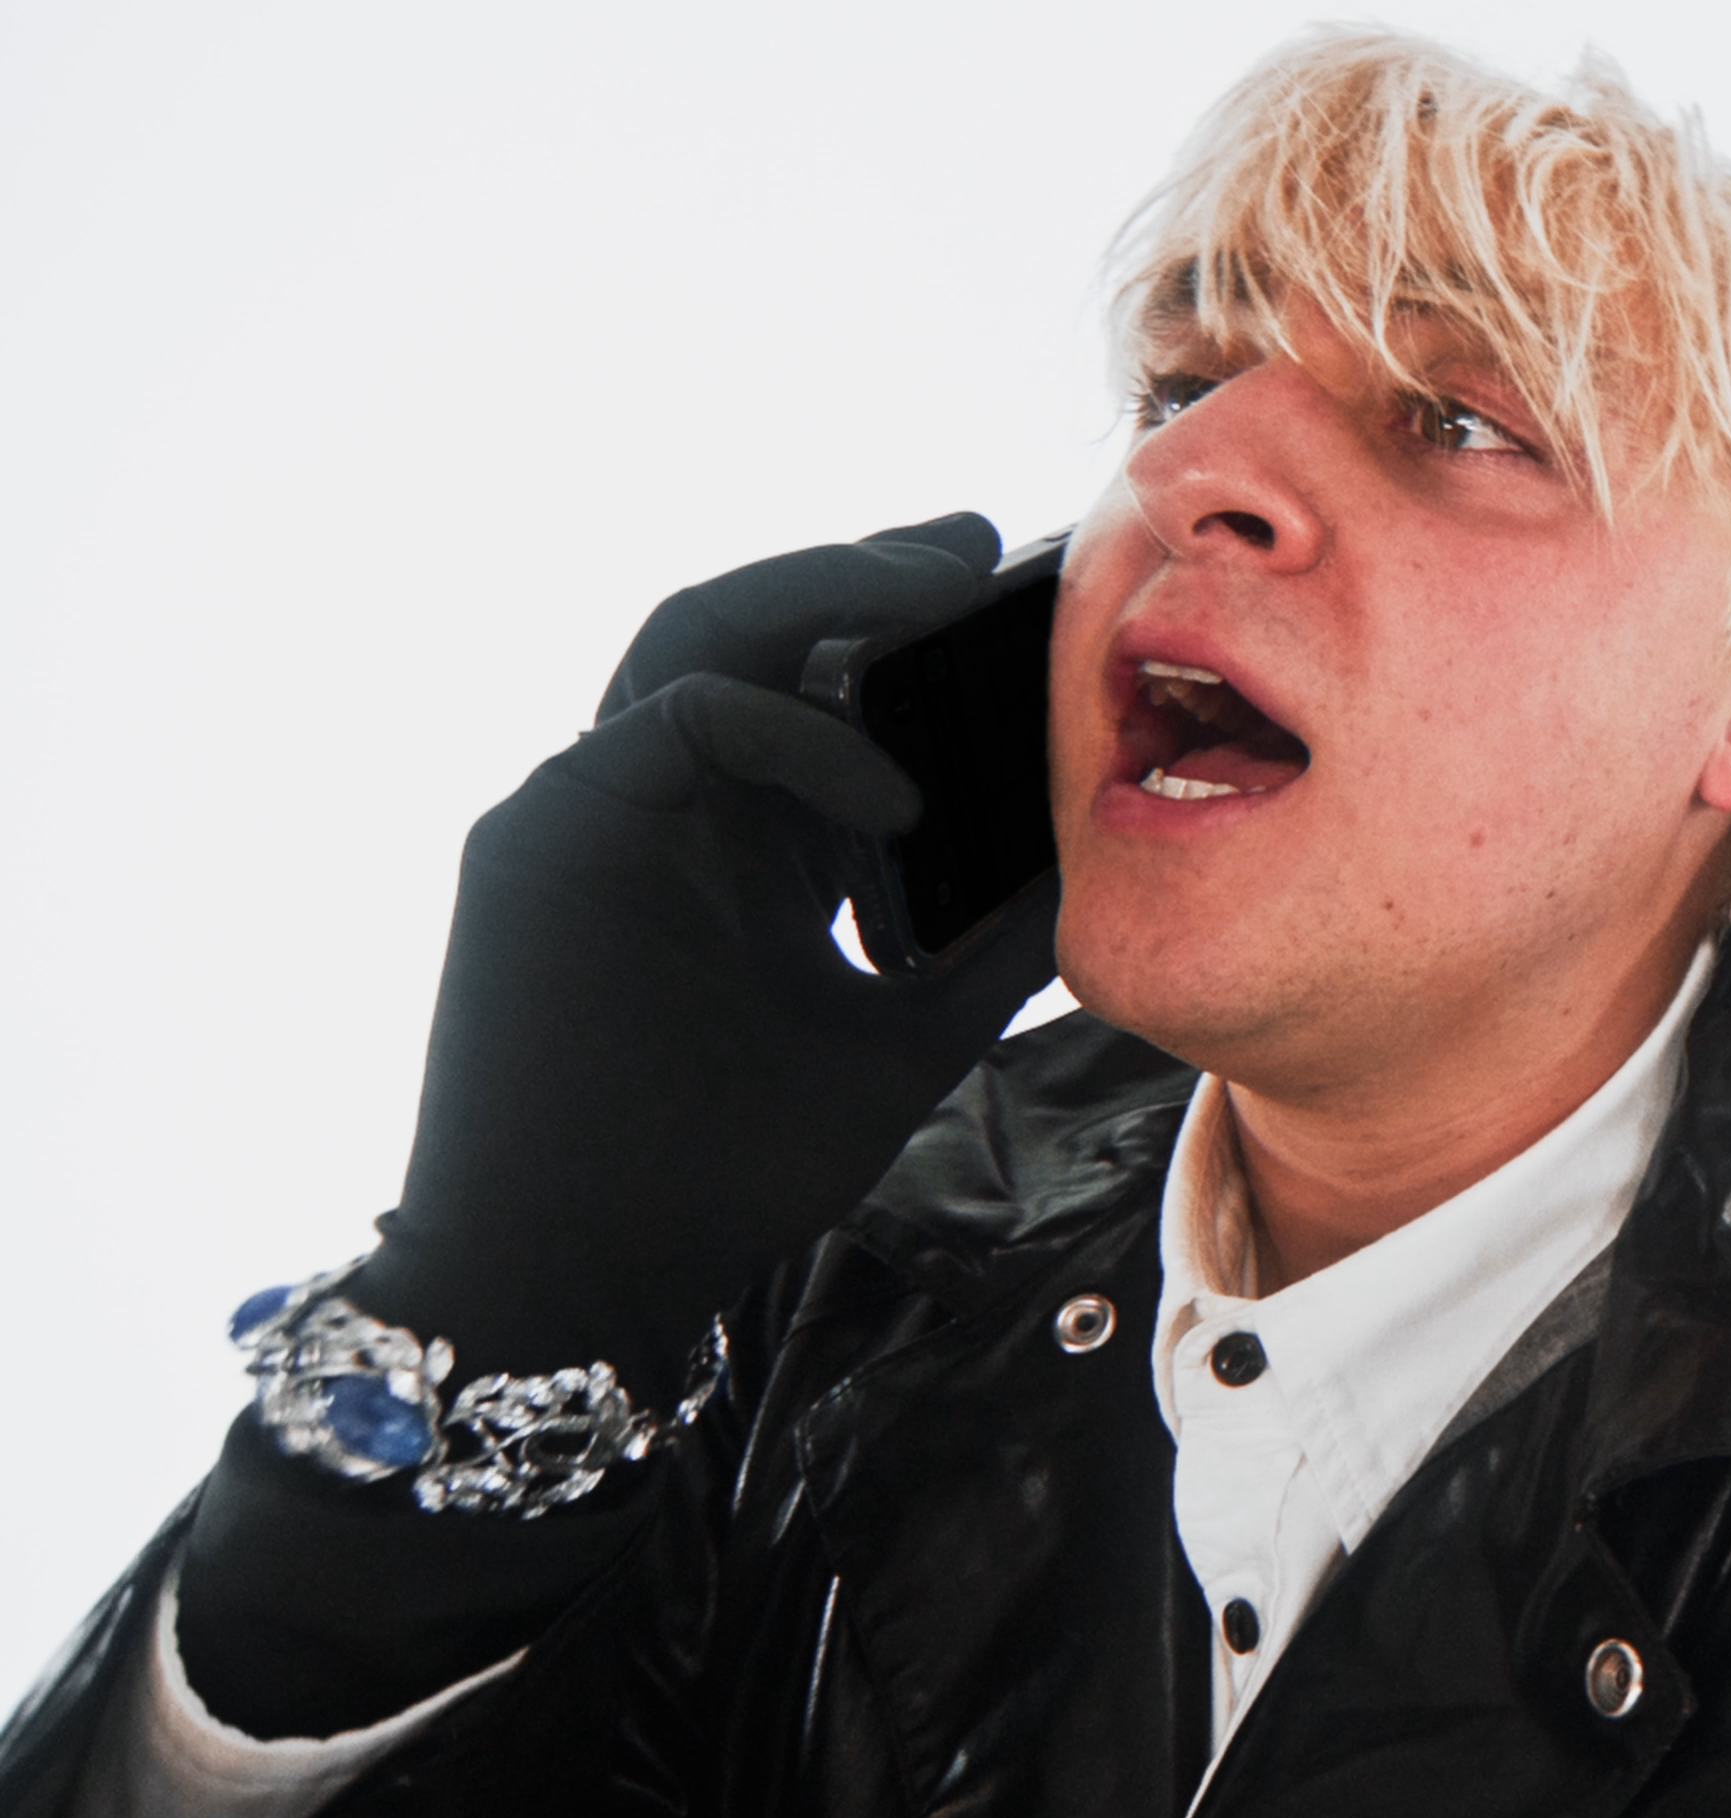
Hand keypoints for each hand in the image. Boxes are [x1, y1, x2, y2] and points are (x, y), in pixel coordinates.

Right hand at [344, 514, 1060, 1387]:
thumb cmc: (726, 1172)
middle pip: (761, 633)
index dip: (915, 646)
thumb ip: (987, 952)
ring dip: (824, 594)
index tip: (1025, 614)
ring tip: (943, 582)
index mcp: (745, 847)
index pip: (825, 697)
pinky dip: (795, 733)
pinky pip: (679, 719)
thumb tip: (1098, 870)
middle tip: (983, 546)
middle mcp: (669, 807)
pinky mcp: (546, 830)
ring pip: (704, 634)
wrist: (590, 1272)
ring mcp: (600, 807)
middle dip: (869, 578)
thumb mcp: (906, 1038)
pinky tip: (897, 795)